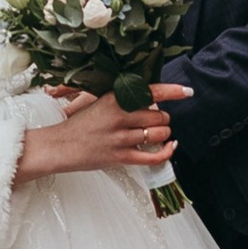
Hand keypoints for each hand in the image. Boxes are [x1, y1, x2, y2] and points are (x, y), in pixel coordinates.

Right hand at [15, 83, 189, 181]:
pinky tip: (169, 147)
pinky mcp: (121, 157)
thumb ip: (122, 98)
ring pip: (159, 134)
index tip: (187, 91)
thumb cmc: (80, 124)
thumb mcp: (99, 102)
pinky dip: (166, 152)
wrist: (60, 146)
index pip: (150, 91)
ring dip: (164, 134)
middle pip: (159, 115)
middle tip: (156, 119)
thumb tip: (151, 97)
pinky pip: (154, 156)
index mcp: (113, 99)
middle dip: (163, 118)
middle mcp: (119, 116)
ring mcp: (121, 138)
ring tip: (157, 133)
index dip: (172, 91)